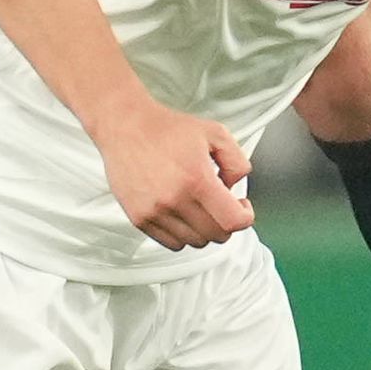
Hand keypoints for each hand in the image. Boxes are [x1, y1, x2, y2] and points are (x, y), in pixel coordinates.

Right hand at [93, 99, 254, 249]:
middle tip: (222, 206)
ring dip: (204, 229)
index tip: (242, 206)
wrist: (125, 126)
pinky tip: (182, 214)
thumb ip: (238, 162)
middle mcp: (175, 200)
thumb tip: (235, 187)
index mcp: (197, 180)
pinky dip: (182, 234)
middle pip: (216, 235)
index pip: (233, 221)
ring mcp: (155, 212)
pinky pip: (171, 243)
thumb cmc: (167, 129)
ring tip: (200, 208)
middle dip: (226, 222)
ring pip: (195, 242)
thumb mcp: (216, 133)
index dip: (245, 216)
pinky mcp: (139, 218)